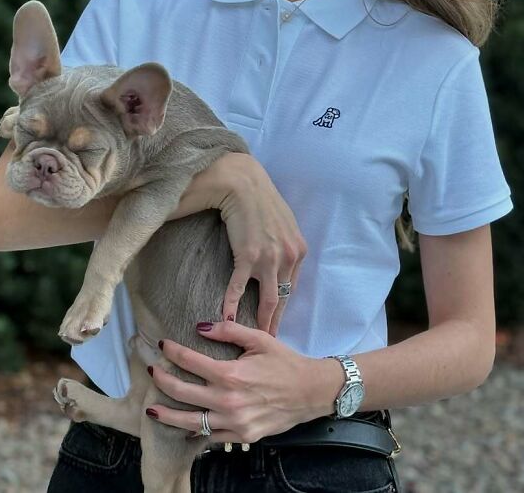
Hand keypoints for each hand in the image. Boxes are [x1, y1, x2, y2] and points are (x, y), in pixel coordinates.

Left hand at [145, 321, 331, 442]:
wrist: (309, 392)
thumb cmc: (284, 362)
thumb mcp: (259, 339)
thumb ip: (229, 330)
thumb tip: (201, 326)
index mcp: (230, 374)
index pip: (190, 361)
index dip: (172, 351)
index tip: (162, 345)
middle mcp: (228, 400)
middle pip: (182, 392)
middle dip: (162, 381)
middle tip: (151, 372)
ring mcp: (233, 422)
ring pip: (190, 422)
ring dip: (168, 416)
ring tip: (151, 410)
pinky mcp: (241, 437)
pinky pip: (211, 437)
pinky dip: (196, 433)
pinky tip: (185, 428)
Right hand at [217, 155, 306, 334]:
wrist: (243, 183)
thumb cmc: (260, 199)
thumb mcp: (283, 222)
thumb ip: (284, 242)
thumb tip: (278, 256)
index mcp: (297, 249)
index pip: (292, 286)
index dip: (284, 306)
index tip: (278, 320)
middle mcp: (288, 256)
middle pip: (283, 297)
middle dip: (277, 321)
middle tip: (270, 340)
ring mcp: (269, 258)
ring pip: (268, 299)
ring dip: (262, 321)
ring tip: (255, 337)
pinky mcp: (248, 256)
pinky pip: (240, 288)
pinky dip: (233, 306)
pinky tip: (226, 319)